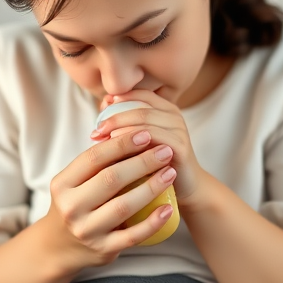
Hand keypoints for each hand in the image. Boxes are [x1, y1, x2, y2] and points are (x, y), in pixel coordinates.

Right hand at [43, 128, 178, 269]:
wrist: (59, 247)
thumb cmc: (77, 201)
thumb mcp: (76, 180)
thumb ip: (98, 159)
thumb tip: (132, 125)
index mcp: (63, 184)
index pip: (94, 158)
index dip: (121, 143)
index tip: (146, 133)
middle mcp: (71, 208)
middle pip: (111, 179)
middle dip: (142, 162)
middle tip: (166, 151)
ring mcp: (86, 231)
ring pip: (123, 207)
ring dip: (151, 188)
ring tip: (170, 173)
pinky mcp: (102, 250)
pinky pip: (132, 236)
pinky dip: (152, 222)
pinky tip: (167, 209)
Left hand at [90, 90, 208, 210]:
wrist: (185, 188)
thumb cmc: (156, 164)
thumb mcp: (139, 142)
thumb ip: (124, 125)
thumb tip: (104, 104)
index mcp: (165, 109)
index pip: (141, 94)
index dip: (119, 99)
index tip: (100, 110)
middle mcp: (174, 116)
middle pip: (140, 107)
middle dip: (115, 116)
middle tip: (96, 130)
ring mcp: (179, 130)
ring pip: (146, 120)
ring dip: (120, 127)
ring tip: (102, 139)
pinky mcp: (180, 147)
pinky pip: (153, 138)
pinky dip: (133, 141)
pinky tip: (117, 150)